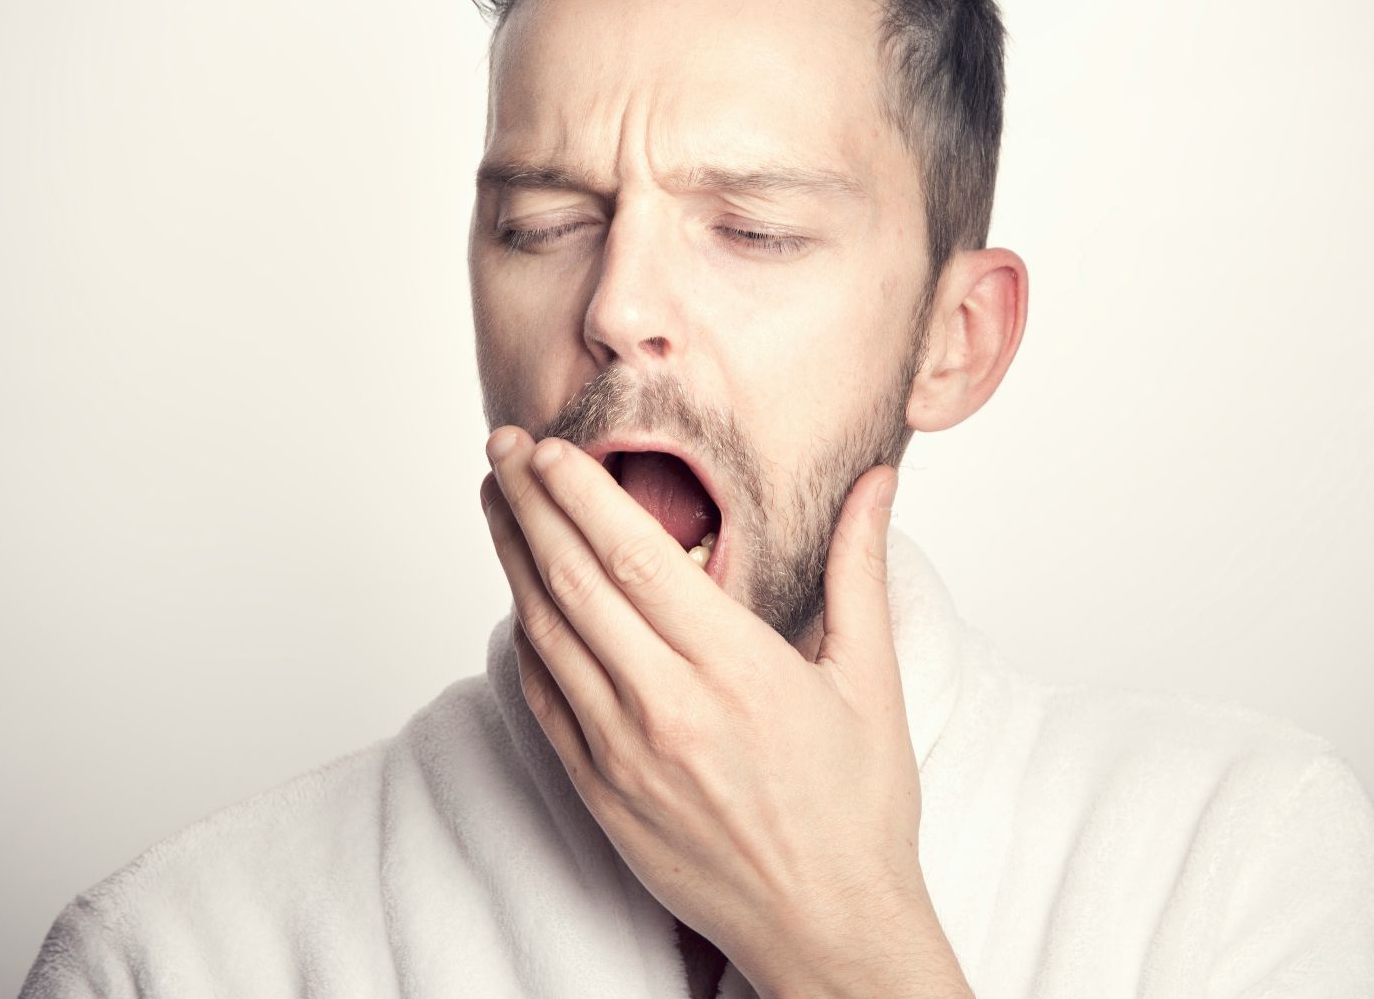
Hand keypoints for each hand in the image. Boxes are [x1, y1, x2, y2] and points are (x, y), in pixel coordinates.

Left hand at [480, 427, 968, 996]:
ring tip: (497, 501)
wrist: (827, 927)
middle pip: (573, 581)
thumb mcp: (871, 681)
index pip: (634, 556)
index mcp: (736, 669)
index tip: (550, 446)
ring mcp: (623, 755)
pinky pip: (543, 701)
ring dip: (513, 559)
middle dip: (529, 504)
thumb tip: (877, 483)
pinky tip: (519, 599)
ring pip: (546, 635)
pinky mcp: (600, 794)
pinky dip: (524, 641)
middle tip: (504, 448)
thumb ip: (859, 570)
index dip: (580, 493)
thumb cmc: (857, 811)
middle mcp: (668, 708)